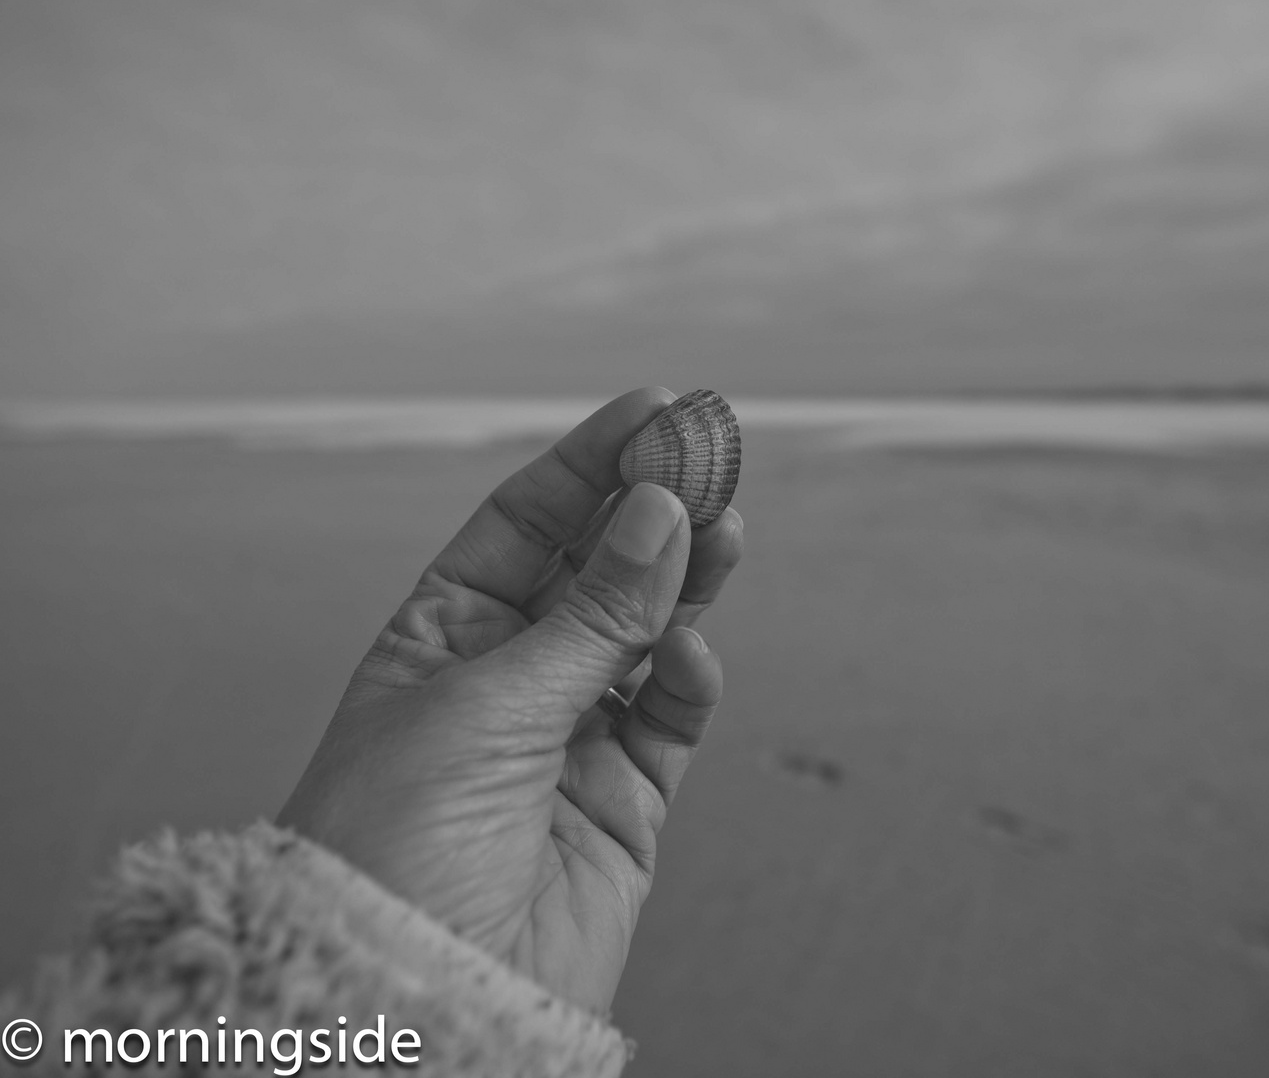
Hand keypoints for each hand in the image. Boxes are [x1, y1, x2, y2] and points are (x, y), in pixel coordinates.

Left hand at [278, 387, 743, 1012]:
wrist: (413, 1001)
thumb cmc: (397, 849)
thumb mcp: (487, 707)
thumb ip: (592, 616)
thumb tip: (662, 513)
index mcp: (439, 638)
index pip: (523, 526)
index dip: (588, 465)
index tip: (655, 412)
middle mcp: (506, 681)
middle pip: (594, 571)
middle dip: (651, 512)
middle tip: (712, 457)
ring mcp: (568, 740)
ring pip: (646, 636)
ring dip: (687, 582)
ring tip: (726, 527)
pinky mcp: (623, 803)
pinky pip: (669, 718)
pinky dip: (688, 681)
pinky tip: (691, 658)